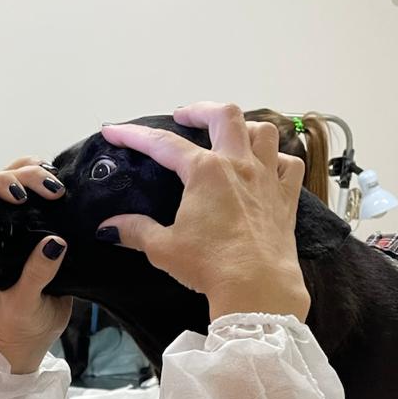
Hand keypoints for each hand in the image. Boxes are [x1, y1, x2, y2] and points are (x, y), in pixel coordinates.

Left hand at [0, 157, 71, 372]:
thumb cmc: (19, 320)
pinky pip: (51, 200)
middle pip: (7, 178)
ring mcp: (27, 225)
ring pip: (27, 182)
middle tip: (51, 189)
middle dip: (27, 173)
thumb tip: (55, 243)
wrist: (35, 335)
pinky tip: (72, 189)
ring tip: (60, 185)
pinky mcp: (50, 230)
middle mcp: (4, 226)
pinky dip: (60, 186)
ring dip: (41, 173)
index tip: (19, 196)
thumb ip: (37, 273)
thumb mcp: (25, 300)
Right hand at [98, 103, 309, 322]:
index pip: (162, 144)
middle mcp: (238, 165)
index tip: (113, 130)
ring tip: (230, 136)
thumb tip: (108, 228)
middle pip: (224, 116)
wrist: (258, 288)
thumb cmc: (211, 265)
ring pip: (263, 131)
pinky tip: (268, 166)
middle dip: (200, 111)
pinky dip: (278, 159)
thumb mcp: (163, 248)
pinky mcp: (286, 198)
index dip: (134, 135)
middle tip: (184, 117)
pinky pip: (289, 164)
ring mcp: (266, 179)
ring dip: (245, 127)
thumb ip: (135, 231)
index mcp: (205, 172)